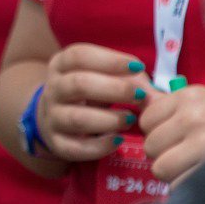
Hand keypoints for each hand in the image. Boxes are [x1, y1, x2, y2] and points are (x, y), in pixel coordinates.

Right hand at [38, 44, 150, 162]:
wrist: (55, 119)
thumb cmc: (88, 93)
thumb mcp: (100, 77)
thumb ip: (126, 78)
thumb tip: (152, 91)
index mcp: (60, 66)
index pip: (79, 55)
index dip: (110, 60)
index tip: (138, 67)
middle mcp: (52, 89)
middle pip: (79, 84)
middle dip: (114, 89)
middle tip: (139, 95)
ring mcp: (52, 117)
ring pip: (77, 118)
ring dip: (109, 119)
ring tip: (130, 119)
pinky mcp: (57, 143)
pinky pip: (76, 147)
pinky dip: (100, 146)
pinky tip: (118, 140)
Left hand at [138, 83, 204, 182]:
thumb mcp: (200, 104)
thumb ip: (165, 104)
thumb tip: (133, 94)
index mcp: (190, 96)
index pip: (146, 119)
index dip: (157, 131)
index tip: (176, 134)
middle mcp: (194, 116)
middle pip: (150, 146)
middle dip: (163, 154)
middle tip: (185, 153)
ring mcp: (203, 144)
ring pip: (159, 168)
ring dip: (172, 173)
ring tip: (192, 166)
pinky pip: (177, 186)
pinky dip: (186, 187)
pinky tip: (202, 178)